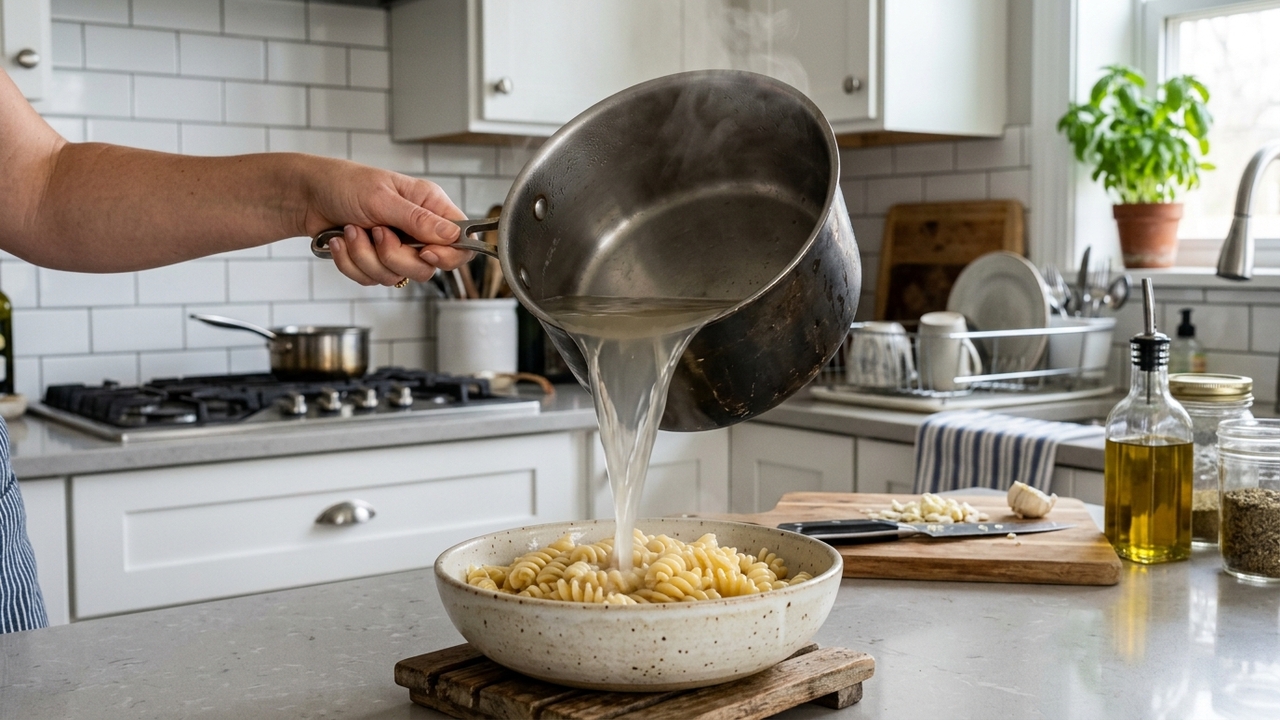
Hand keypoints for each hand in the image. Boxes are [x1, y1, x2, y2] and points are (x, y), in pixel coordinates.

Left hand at [301, 159, 473, 286]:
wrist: (306, 196)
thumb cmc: (343, 184)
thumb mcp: (382, 198)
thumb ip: (418, 220)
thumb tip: (452, 234)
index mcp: (429, 206)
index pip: (461, 241)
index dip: (448, 255)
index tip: (425, 252)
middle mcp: (417, 229)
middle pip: (428, 267)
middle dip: (395, 256)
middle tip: (377, 233)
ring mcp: (397, 248)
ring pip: (397, 277)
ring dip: (366, 257)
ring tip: (352, 231)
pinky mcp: (375, 262)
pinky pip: (372, 280)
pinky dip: (351, 263)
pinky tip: (342, 241)